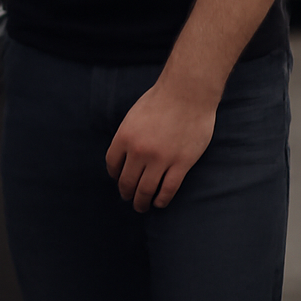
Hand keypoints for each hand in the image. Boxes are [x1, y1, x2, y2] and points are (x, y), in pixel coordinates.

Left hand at [104, 81, 216, 211]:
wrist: (187, 94)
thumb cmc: (161, 99)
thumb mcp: (134, 115)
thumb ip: (128, 135)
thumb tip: (125, 153)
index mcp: (124, 136)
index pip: (112, 164)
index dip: (114, 175)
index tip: (117, 179)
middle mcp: (139, 151)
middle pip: (127, 181)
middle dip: (126, 193)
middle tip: (128, 198)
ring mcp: (160, 159)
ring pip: (146, 190)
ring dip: (141, 202)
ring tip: (142, 207)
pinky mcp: (181, 164)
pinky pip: (168, 189)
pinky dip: (162, 199)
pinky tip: (159, 202)